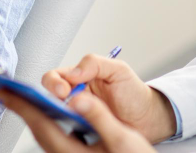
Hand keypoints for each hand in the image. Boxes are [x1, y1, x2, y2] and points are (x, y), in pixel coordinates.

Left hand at [0, 89, 153, 152]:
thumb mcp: (121, 137)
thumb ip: (98, 115)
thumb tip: (76, 97)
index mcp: (73, 151)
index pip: (41, 123)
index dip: (22, 105)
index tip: (6, 91)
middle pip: (38, 129)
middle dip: (23, 108)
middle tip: (7, 91)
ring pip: (44, 134)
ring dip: (33, 115)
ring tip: (23, 99)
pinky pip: (53, 138)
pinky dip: (46, 123)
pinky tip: (49, 114)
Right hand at [41, 55, 176, 142]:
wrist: (147, 118)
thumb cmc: (133, 92)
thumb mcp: (119, 70)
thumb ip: (95, 63)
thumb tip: (73, 72)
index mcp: (80, 77)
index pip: (56, 76)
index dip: (54, 82)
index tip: (63, 90)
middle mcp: (74, 95)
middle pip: (49, 95)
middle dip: (50, 99)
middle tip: (63, 104)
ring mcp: (77, 115)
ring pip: (55, 114)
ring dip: (57, 115)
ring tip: (68, 117)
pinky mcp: (81, 132)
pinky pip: (65, 131)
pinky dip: (64, 130)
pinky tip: (74, 129)